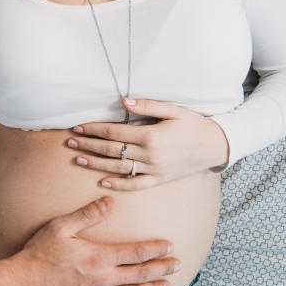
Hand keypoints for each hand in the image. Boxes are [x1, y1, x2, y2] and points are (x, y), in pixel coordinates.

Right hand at [13, 196, 179, 285]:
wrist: (25, 281)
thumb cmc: (41, 252)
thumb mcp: (62, 226)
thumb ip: (88, 214)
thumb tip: (111, 201)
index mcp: (100, 257)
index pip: (136, 252)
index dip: (155, 249)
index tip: (170, 245)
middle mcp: (103, 278)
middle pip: (140, 274)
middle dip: (161, 269)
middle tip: (178, 264)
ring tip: (168, 285)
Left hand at [66, 98, 228, 190]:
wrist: (216, 146)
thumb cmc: (194, 124)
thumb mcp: (173, 110)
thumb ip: (147, 106)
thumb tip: (123, 100)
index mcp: (151, 136)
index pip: (114, 133)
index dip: (94, 130)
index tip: (78, 127)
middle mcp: (150, 155)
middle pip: (112, 151)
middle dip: (89, 146)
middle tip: (70, 142)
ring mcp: (154, 170)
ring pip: (119, 168)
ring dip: (96, 164)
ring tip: (78, 159)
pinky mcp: (159, 180)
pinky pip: (135, 185)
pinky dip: (118, 185)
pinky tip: (102, 182)